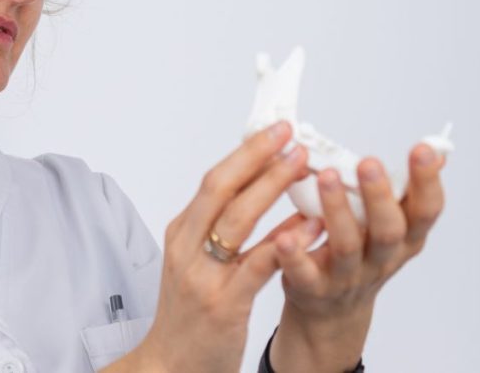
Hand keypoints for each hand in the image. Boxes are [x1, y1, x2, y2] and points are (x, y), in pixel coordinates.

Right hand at [104, 121, 314, 372]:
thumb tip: (254, 190)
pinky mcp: (223, 303)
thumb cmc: (188, 316)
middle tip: (290, 135)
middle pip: (220, 189)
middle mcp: (187, 248)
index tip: (275, 130)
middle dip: (257, 157)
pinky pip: (258, 263)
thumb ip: (217, 230)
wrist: (169, 365)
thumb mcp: (194, 263)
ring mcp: (203, 275)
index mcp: (181, 233)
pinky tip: (310, 224)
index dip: (246, 152)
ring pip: (238, 219)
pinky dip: (284, 240)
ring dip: (272, 187)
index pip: (214, 181)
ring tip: (304, 165)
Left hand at [268, 142, 446, 370]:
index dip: (428, 183)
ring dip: (338, 211)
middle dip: (379, 196)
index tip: (423, 150)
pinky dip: (295, 255)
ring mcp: (347, 276)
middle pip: (388, 231)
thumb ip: (409, 191)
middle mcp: (380, 259)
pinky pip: (304, 273)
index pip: (425, 211)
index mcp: (405, 239)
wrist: (332, 310)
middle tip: (369, 162)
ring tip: (326, 176)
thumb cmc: (362, 254)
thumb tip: (437, 151)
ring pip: (346, 247)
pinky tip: (285, 235)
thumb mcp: (393, 225)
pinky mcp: (312, 288)